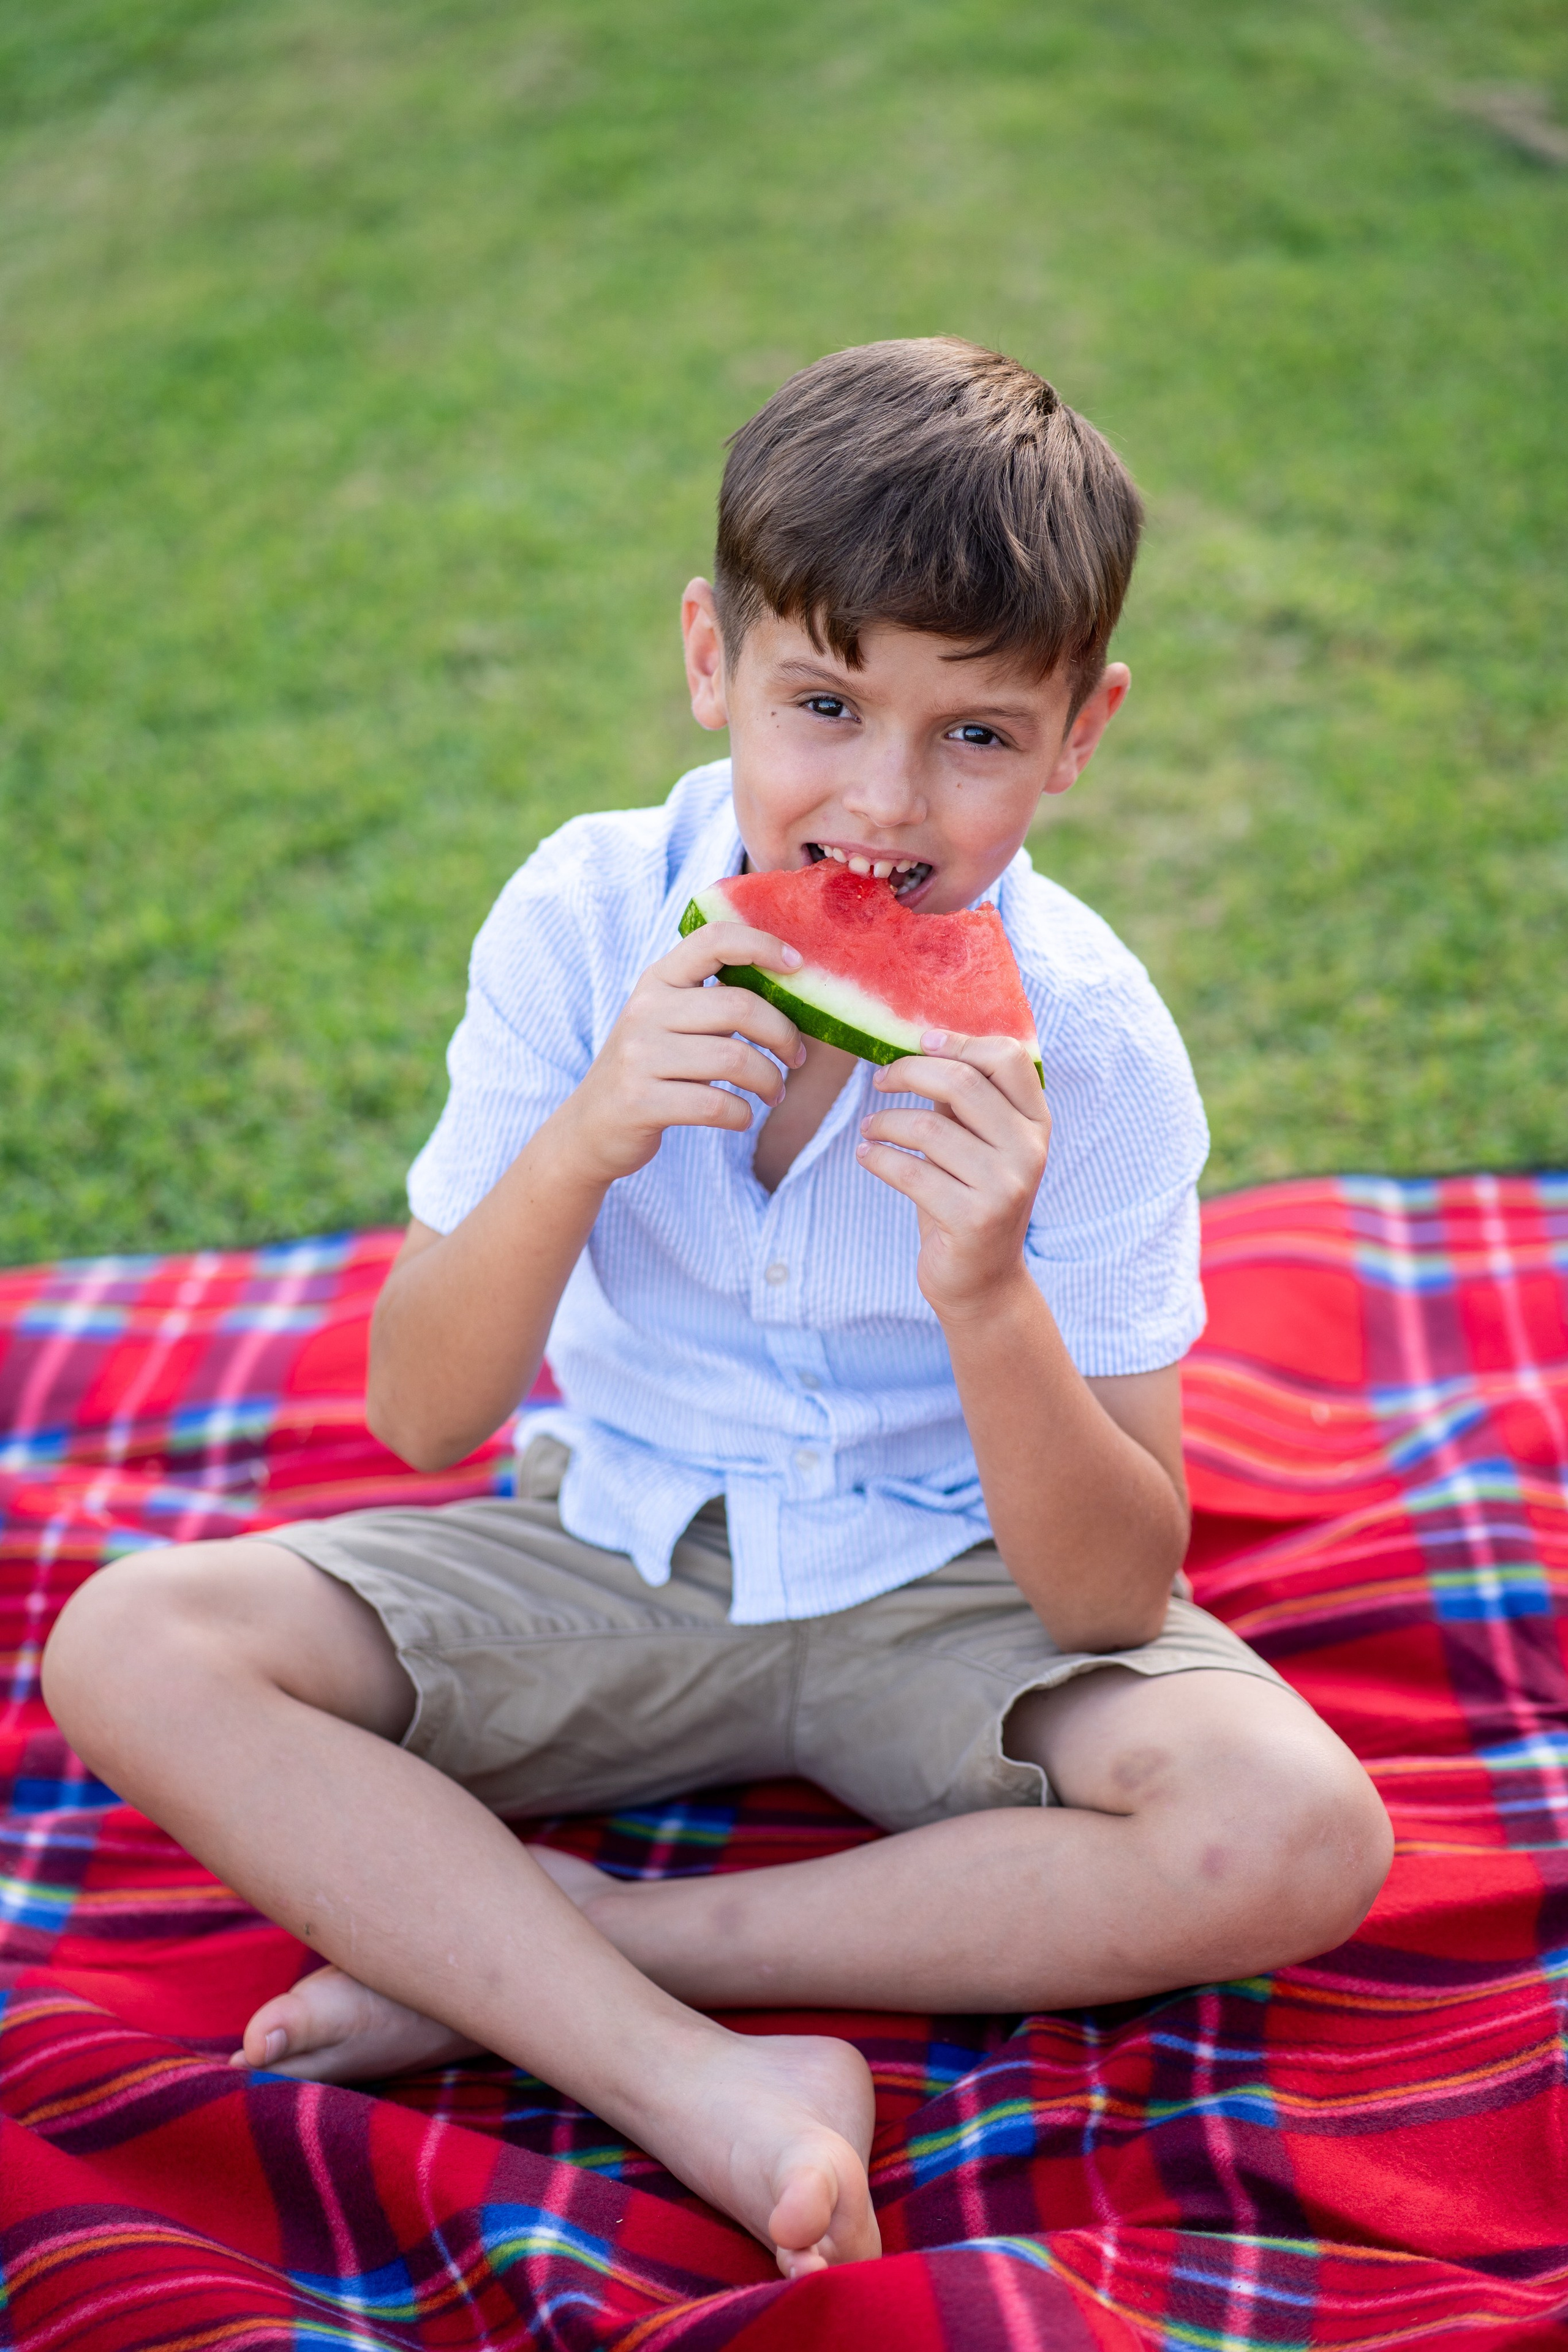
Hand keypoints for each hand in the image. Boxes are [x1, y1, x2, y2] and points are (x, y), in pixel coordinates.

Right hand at [560, 924, 805, 1183]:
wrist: (590, 1127)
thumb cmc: (650, 1069)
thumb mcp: (668, 1021)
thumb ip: (712, 1001)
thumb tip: (788, 989)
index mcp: (658, 980)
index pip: (713, 940)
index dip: (761, 945)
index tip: (797, 966)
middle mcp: (645, 1010)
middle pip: (740, 1007)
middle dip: (784, 1035)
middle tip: (796, 1057)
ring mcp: (639, 1055)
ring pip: (735, 1059)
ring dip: (770, 1081)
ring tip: (774, 1093)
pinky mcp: (641, 1101)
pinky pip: (716, 1105)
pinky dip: (743, 1114)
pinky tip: (742, 1116)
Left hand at [855, 1032, 1050, 1319]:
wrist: (981, 1281)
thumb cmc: (969, 1199)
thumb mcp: (975, 1143)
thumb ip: (962, 1100)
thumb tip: (922, 1044)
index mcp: (1035, 1123)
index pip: (1007, 1058)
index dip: (959, 1042)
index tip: (919, 1042)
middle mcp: (1029, 1150)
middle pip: (961, 1083)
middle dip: (908, 1073)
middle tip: (880, 1080)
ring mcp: (1006, 1186)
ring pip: (928, 1128)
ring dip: (884, 1122)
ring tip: (869, 1129)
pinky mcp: (975, 1219)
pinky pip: (911, 1172)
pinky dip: (878, 1158)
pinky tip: (866, 1155)